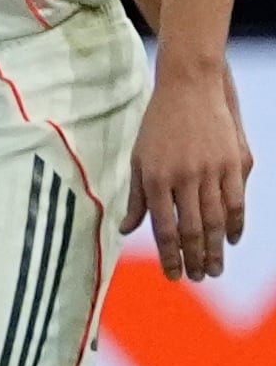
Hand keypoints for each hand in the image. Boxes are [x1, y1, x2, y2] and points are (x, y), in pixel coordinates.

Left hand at [129, 59, 249, 280]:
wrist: (189, 87)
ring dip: (215, 249)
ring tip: (214, 269)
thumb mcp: (138, 158)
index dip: (170, 256)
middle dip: (195, 259)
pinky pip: (237, 200)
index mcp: (155, 178)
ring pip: (216, 220)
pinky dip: (235, 224)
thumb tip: (127, 229)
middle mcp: (184, 177)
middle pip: (193, 229)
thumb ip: (135, 197)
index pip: (164, 228)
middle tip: (197, 278)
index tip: (173, 276)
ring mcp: (212, 170)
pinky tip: (231, 240)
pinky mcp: (235, 162)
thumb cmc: (158, 125)